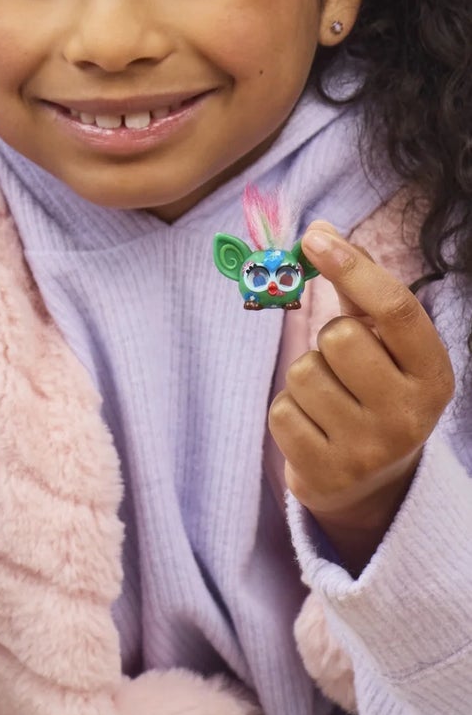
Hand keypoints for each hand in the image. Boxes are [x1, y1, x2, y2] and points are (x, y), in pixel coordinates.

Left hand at [268, 221, 454, 569]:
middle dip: (328, 342)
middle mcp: (410, 413)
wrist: (371, 485)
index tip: (314, 238)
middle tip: (342, 369)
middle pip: (339, 337)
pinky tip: (312, 428)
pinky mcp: (327, 472)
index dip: (353, 267)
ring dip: (304, 380)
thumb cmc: (373, 394)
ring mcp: (370, 447)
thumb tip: (321, 229)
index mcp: (434, 374)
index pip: (395, 310)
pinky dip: (287, 412)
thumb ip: (357, 292)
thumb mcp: (384, 349)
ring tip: (328, 402)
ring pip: (303, 373)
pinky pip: (280, 412)